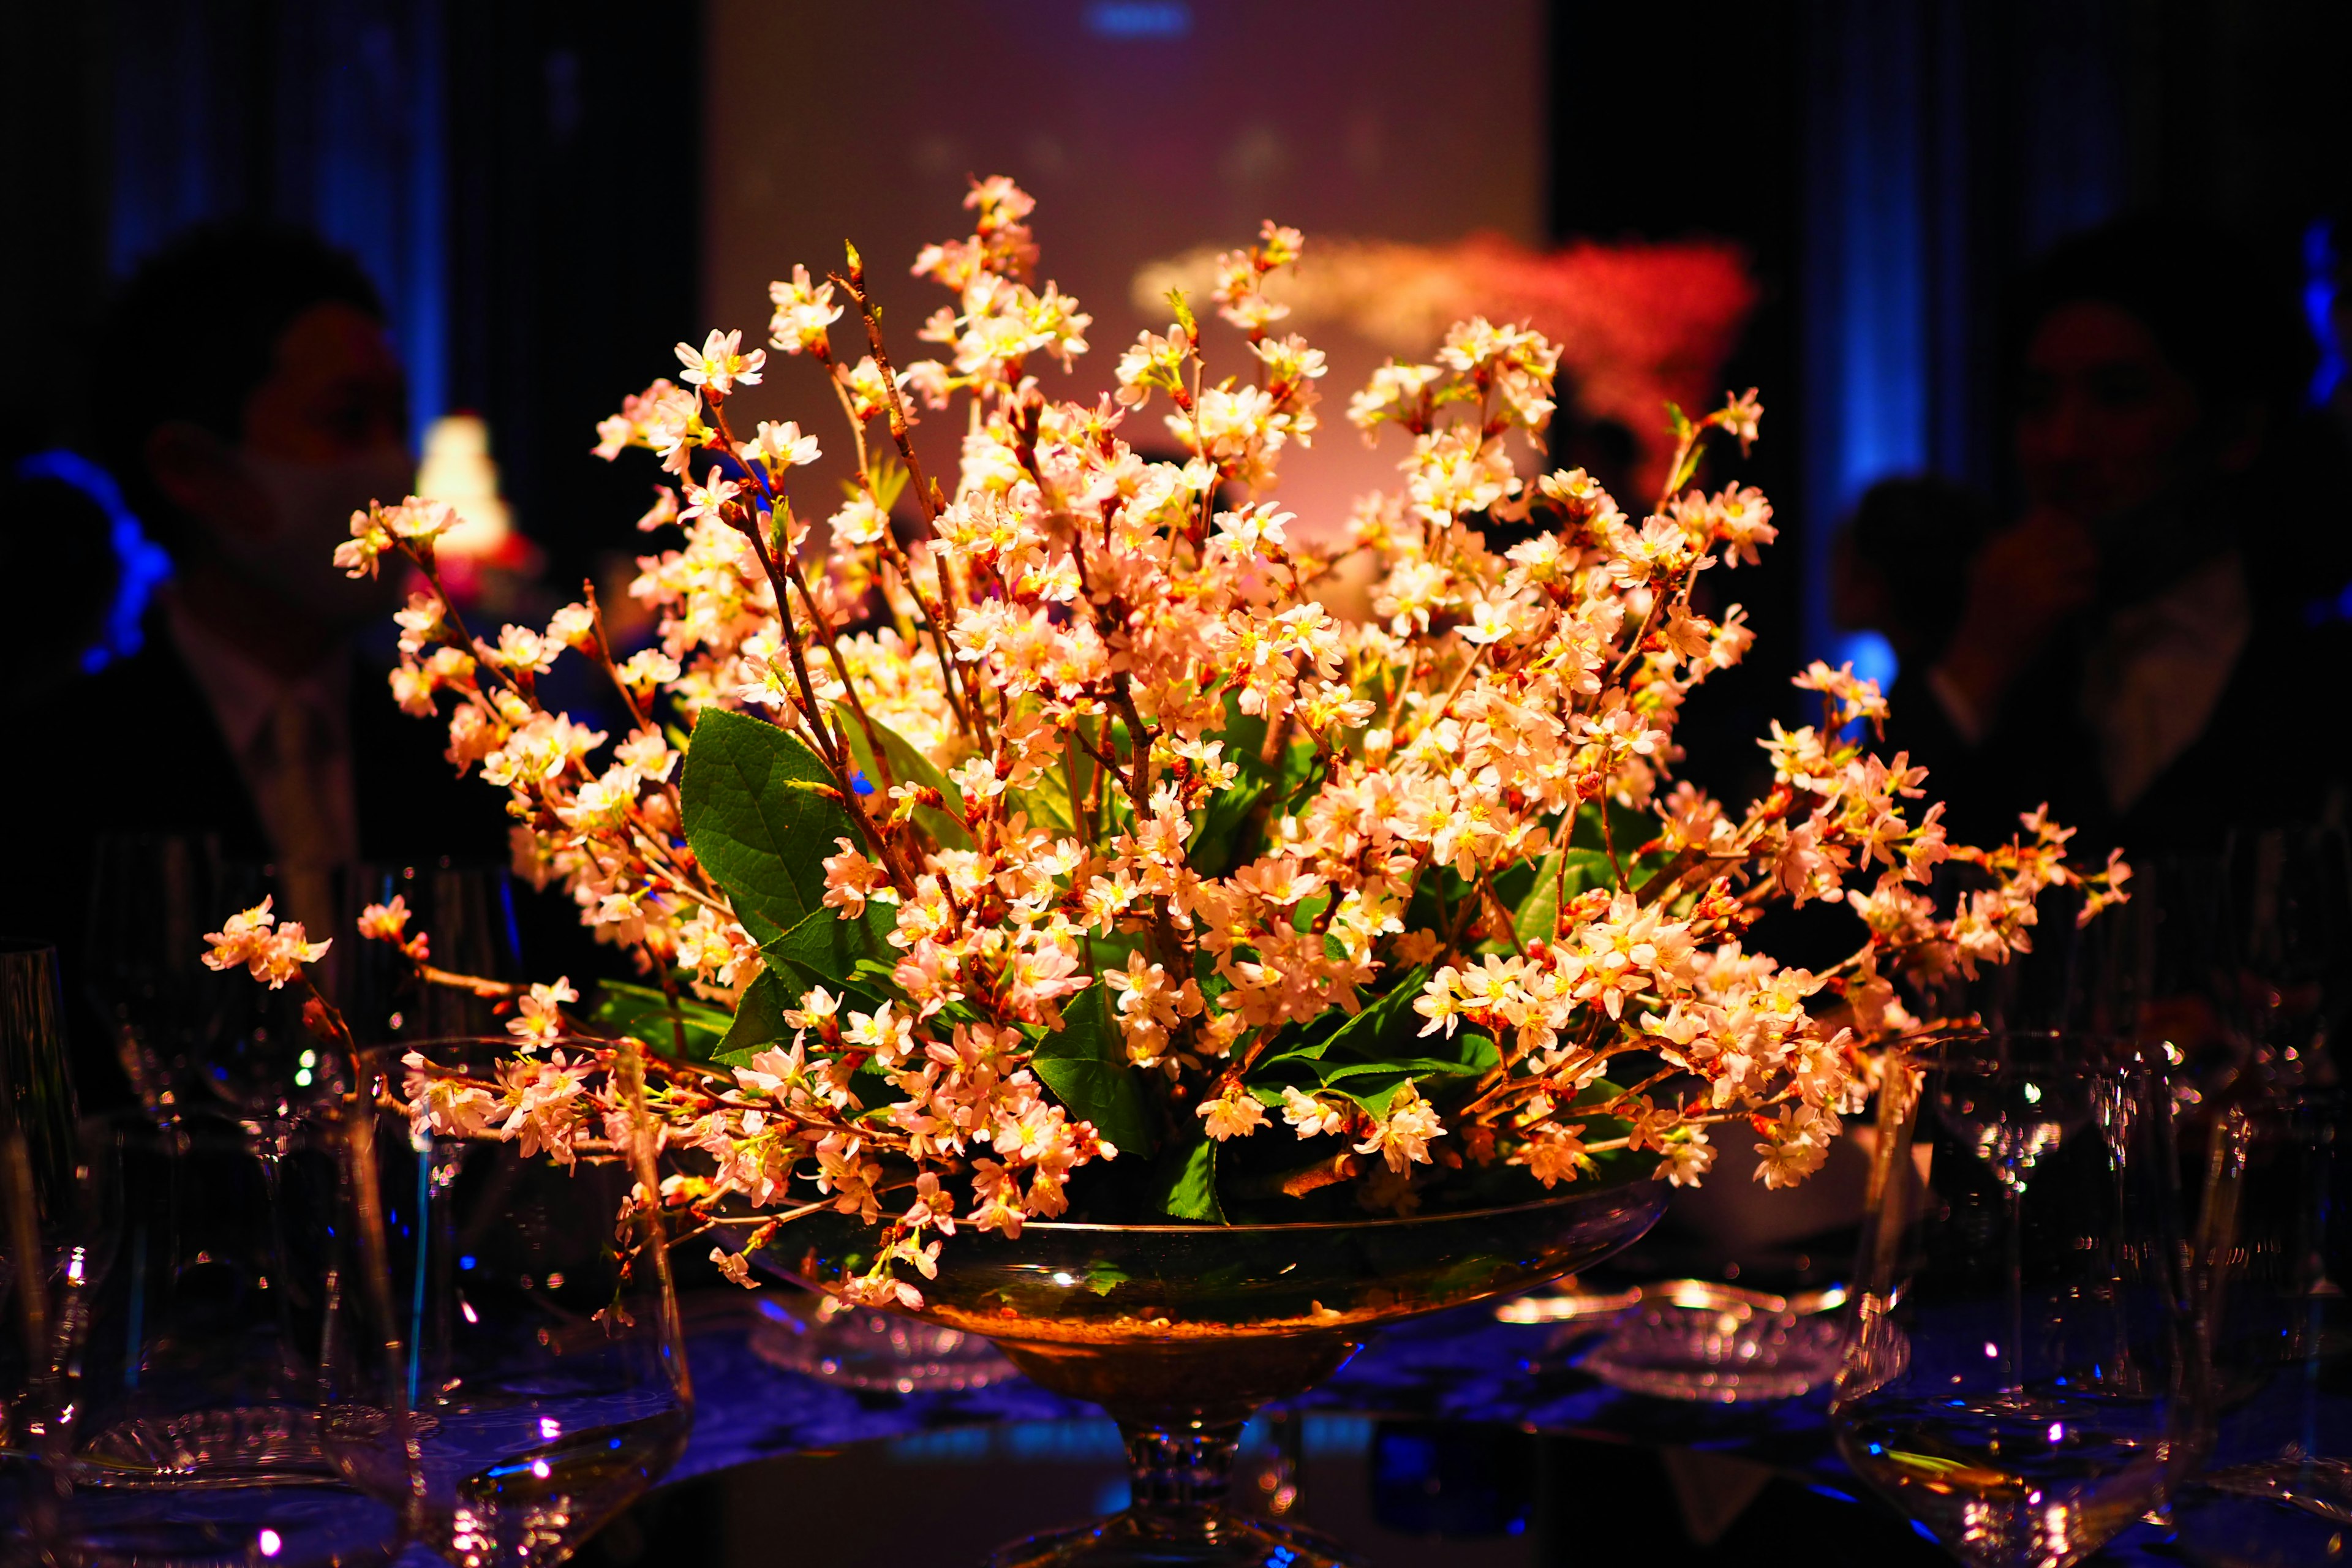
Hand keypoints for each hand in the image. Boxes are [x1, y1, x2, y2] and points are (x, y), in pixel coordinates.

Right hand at [1930, 508, 2096, 732]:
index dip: (2067, 526)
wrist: (1979, 659)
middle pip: (2071, 534)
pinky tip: (2075, 608)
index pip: (2047, 516)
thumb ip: (2009, 545)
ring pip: (2084, 559)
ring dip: (2088, 574)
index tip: (2068, 546)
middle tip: (2083, 568)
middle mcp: (2014, 558)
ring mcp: (2030, 580)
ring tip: (2080, 587)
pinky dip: (2086, 599)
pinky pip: (2085, 590)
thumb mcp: (1987, 573)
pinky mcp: (2046, 603)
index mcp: (2000, 548)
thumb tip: (2050, 514)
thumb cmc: (1989, 618)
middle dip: (2084, 549)